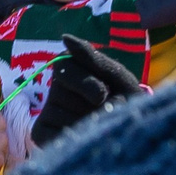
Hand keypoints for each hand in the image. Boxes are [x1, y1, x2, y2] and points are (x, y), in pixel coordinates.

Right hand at [30, 34, 142, 149]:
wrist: (134, 134)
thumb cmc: (125, 99)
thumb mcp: (115, 76)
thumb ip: (92, 58)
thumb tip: (64, 37)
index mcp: (69, 68)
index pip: (63, 67)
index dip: (87, 83)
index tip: (104, 91)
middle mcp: (54, 88)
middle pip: (60, 91)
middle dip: (89, 102)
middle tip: (105, 108)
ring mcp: (47, 111)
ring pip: (62, 114)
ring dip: (89, 121)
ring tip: (101, 122)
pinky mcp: (41, 133)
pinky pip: (53, 133)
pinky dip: (77, 137)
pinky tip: (87, 136)